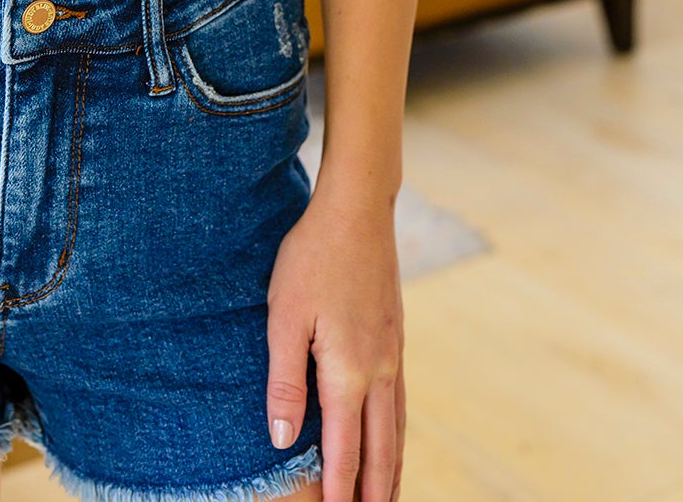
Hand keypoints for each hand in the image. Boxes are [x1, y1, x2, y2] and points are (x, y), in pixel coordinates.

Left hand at [266, 189, 405, 501]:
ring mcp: (392, 353)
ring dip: (393, 469)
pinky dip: (397, 433)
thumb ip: (283, 382)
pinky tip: (392, 436)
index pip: (345, 452)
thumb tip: (282, 439)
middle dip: (377, 493)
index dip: (340, 493)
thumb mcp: (284, 316)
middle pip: (382, 450)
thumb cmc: (312, 258)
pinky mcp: (395, 336)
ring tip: (388, 497)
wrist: (358, 209)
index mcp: (347, 372)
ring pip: (396, 428)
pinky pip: (400, 400)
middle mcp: (378, 370)